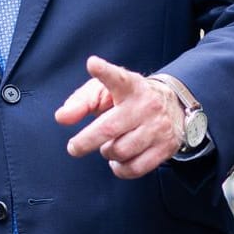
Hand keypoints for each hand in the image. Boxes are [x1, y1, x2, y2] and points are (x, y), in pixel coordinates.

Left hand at [56, 56, 182, 178]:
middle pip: (109, 129)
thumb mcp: (104, 93)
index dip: (104, 72)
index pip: (117, 78)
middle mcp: (146, 105)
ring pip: (121, 151)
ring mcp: (158, 127)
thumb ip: (80, 102)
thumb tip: (61, 118)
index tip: (92, 64)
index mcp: (130, 86)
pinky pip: (135, 168)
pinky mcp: (166, 147)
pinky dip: (121, 169)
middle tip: (74, 147)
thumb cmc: (126, 99)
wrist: (172, 106)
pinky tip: (118, 160)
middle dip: (86, 141)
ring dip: (107, 152)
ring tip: (108, 145)